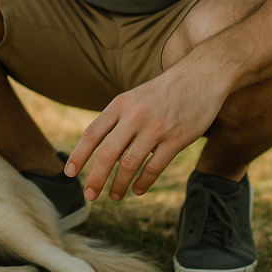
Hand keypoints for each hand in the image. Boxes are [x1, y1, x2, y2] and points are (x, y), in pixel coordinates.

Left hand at [64, 62, 230, 200]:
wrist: (201, 75)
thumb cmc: (163, 91)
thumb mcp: (134, 97)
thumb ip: (117, 120)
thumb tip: (101, 153)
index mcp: (120, 104)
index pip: (92, 134)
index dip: (78, 155)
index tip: (69, 173)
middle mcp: (135, 116)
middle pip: (107, 154)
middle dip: (95, 178)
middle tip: (89, 195)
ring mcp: (156, 128)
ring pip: (129, 165)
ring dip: (119, 185)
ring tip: (114, 196)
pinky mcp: (177, 138)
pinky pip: (155, 167)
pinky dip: (143, 182)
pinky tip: (137, 190)